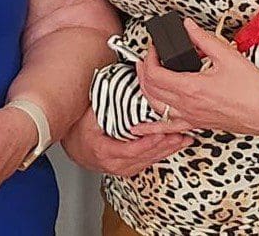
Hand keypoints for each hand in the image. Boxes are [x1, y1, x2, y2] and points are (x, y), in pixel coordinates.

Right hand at [60, 109, 189, 176]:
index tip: (160, 134)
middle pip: (145, 156)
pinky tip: (173, 146)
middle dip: (164, 145)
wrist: (75, 148)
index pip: (131, 150)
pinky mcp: (129, 168)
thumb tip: (116, 91)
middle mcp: (115, 164)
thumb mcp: (87, 118)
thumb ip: (103, 107)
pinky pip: (148, 162)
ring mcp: (123, 168)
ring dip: (167, 150)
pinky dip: (162, 153)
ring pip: (150, 160)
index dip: (148, 143)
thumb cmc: (80, 133)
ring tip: (183, 139)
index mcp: (105, 152)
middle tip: (179, 135)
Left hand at [133, 18, 258, 137]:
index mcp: (191, 87)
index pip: (155, 73)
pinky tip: (139, 129)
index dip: (149, 57)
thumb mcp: (227, 56)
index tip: (154, 48)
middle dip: (143, 70)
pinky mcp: (198, 124)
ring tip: (144, 77)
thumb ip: (203, 39)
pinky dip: (151, 127)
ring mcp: (191, 117)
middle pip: (151, 88)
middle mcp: (187, 105)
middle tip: (147, 57)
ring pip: (155, 106)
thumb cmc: (254, 89)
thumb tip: (187, 26)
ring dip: (144, 90)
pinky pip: (169, 128)